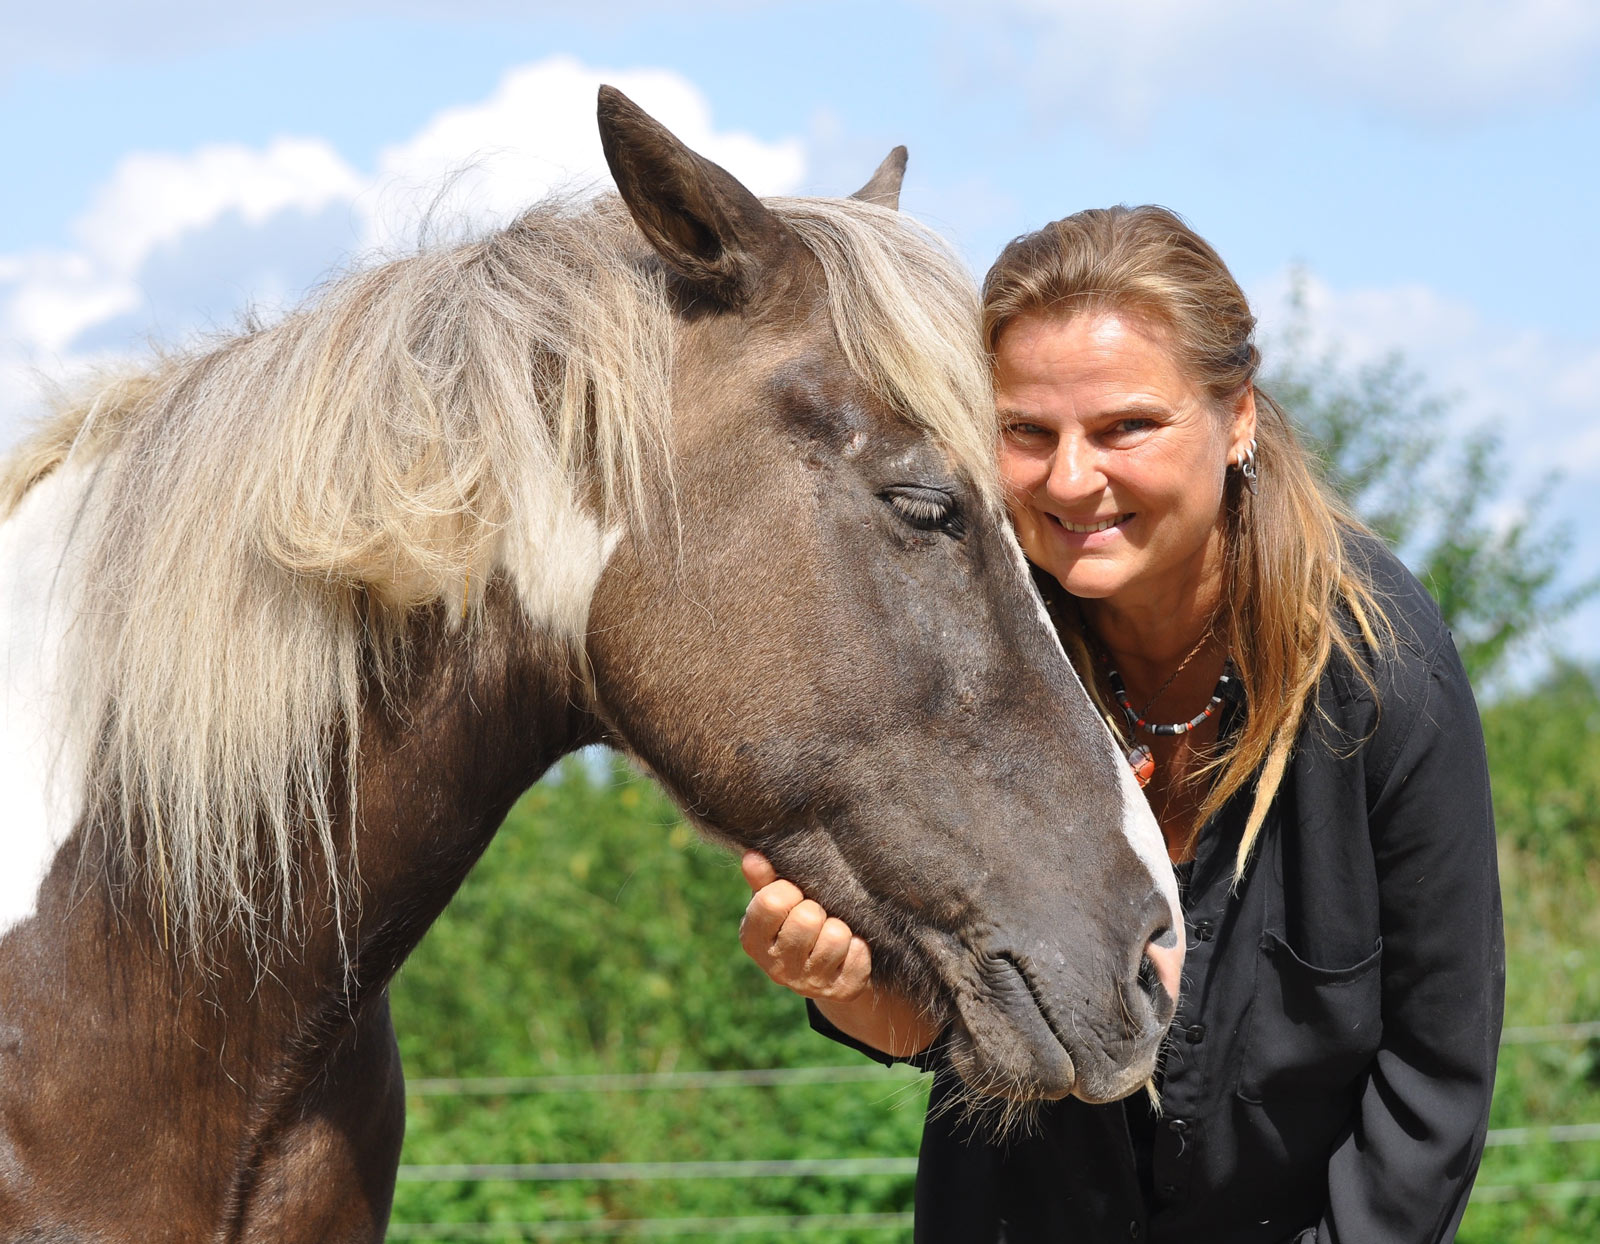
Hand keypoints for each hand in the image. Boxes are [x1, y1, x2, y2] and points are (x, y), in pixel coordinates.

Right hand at [739, 851, 872, 1002]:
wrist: (824, 969)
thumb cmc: (793, 921)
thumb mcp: (776, 900)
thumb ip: (764, 880)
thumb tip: (753, 857)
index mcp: (753, 941)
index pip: (772, 902)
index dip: (789, 890)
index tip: (794, 895)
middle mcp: (777, 968)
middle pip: (807, 918)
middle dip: (816, 909)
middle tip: (815, 915)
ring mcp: (809, 984)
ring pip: (836, 936)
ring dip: (839, 927)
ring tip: (831, 932)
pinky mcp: (841, 992)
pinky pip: (859, 954)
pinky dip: (858, 946)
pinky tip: (847, 950)